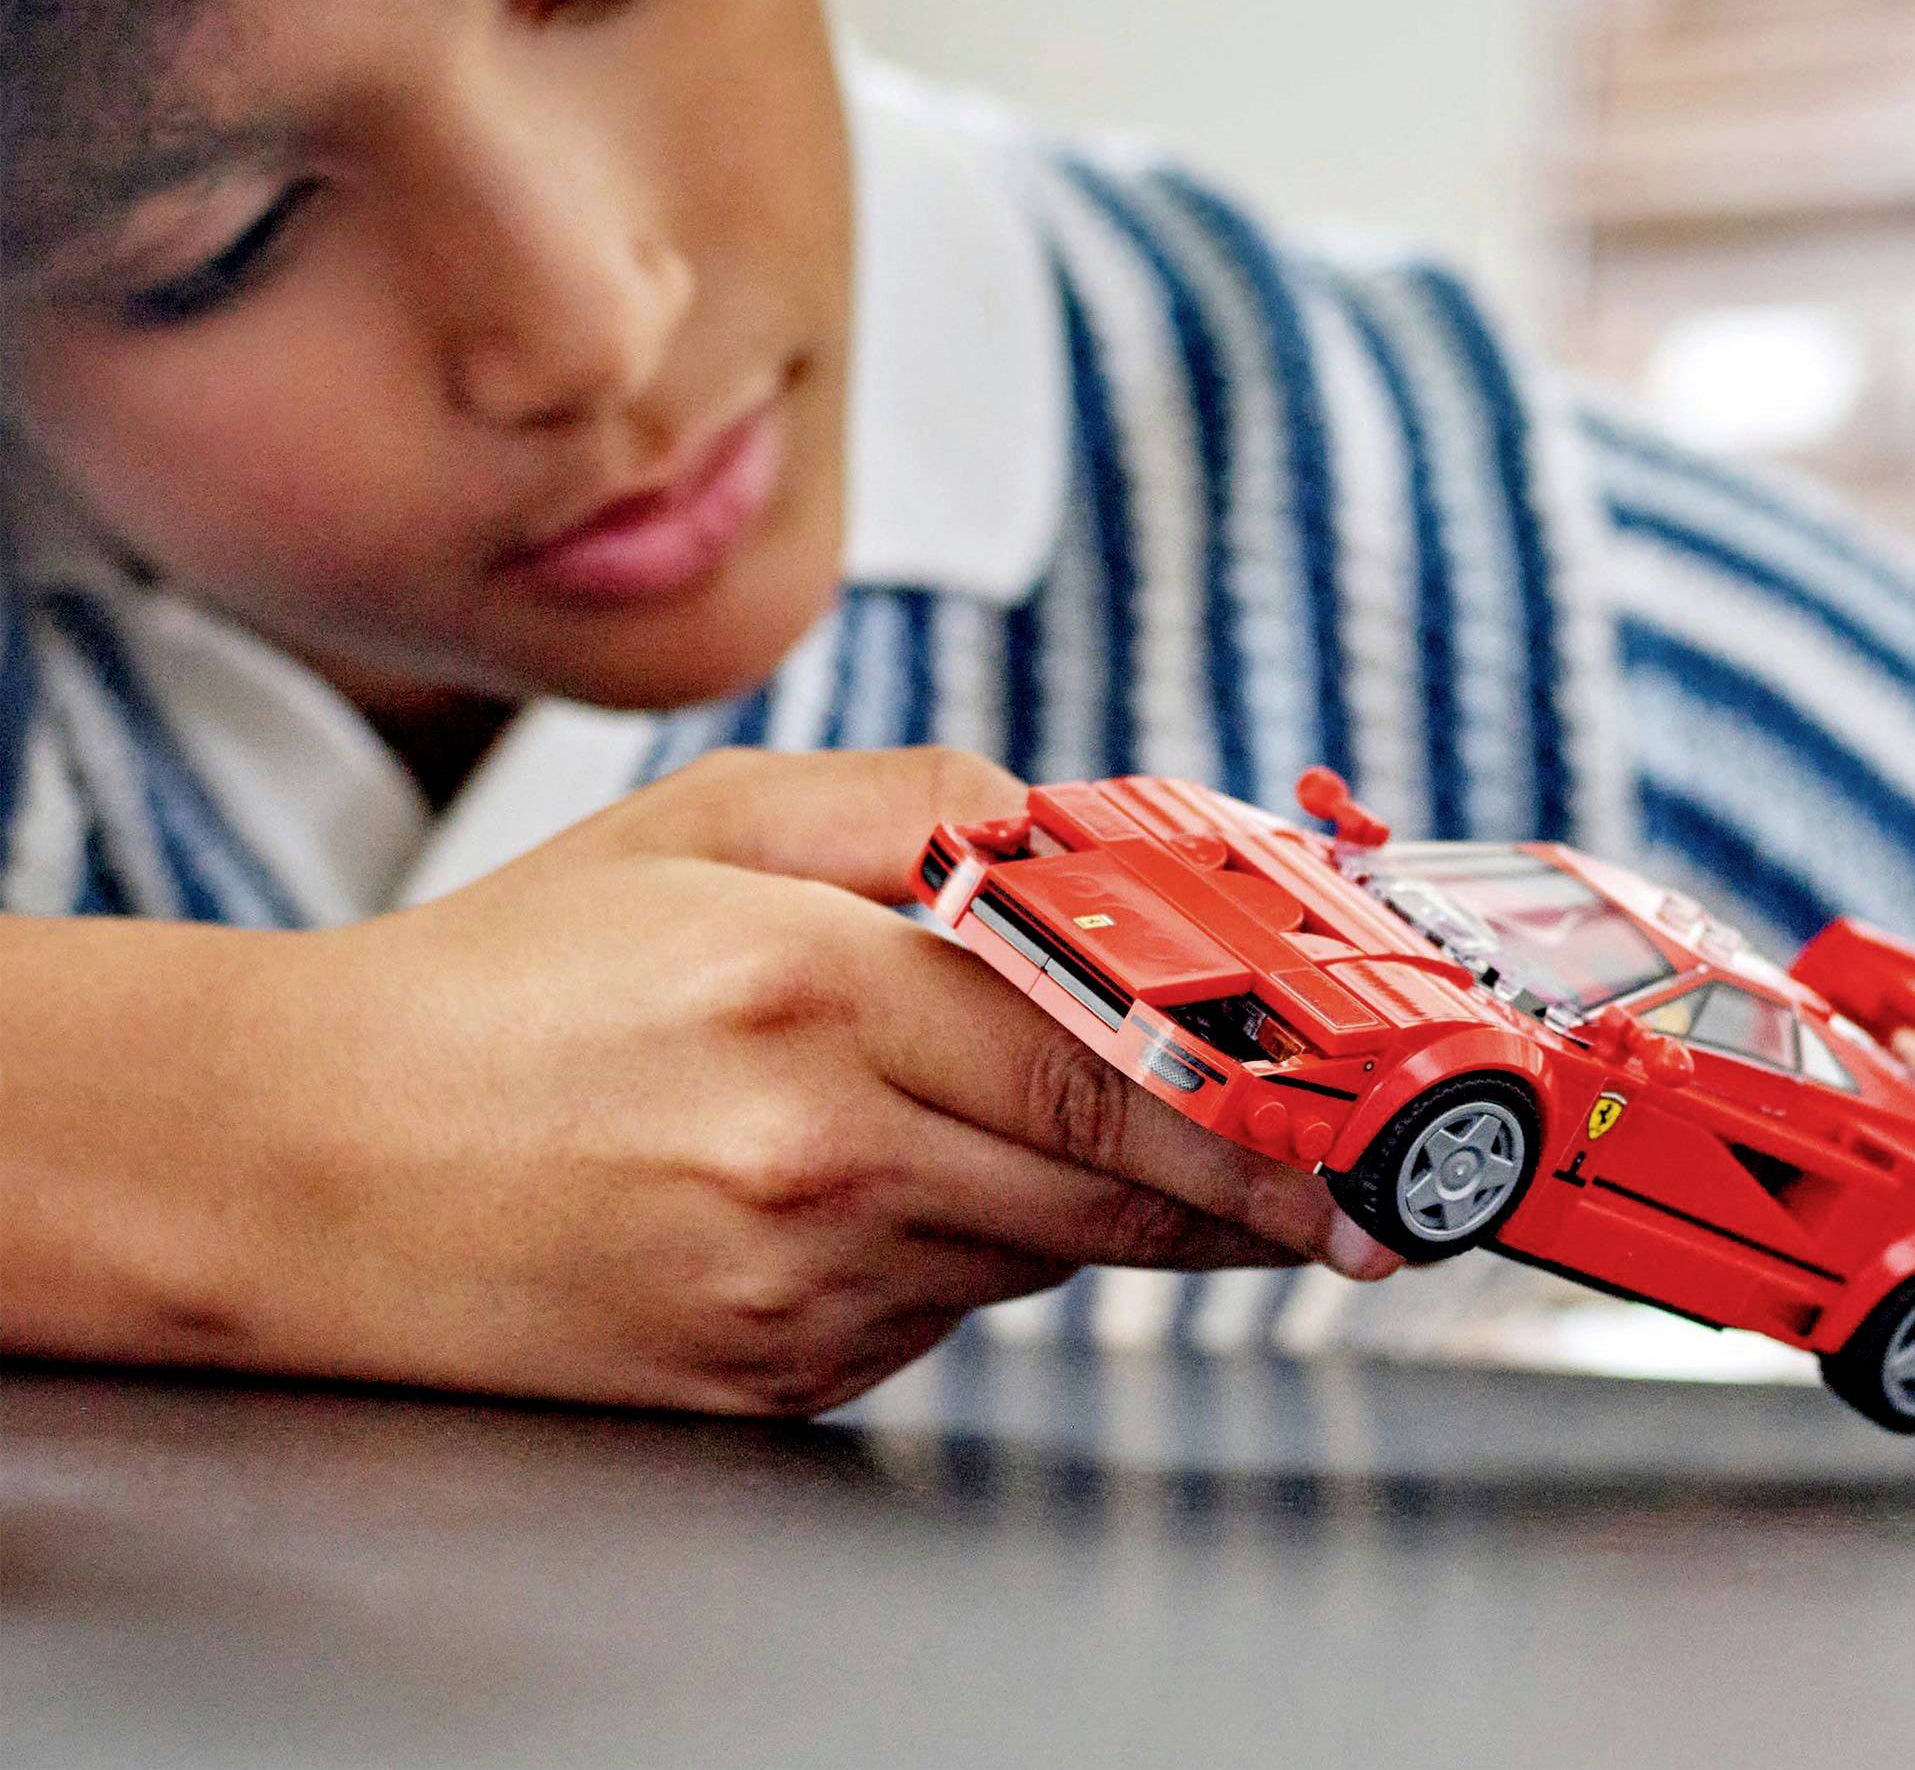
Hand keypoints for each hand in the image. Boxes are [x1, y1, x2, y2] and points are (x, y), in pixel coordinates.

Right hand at [186, 747, 1396, 1413]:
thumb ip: (914, 802)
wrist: (295, 1162)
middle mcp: (818, 1154)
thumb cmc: (500, 981)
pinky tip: (887, 1184)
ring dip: (1100, 1205)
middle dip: (1247, 1188)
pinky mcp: (768, 1378)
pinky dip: (968, 1249)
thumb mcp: (704, 822)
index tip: (1353, 1127)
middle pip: (1112, 1190)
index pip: (1105, 1062)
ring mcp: (793, 1289)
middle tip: (1346, 1187)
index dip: (1255, 1101)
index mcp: (814, 989)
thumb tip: (1075, 825)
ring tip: (1078, 1142)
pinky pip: (941, 1312)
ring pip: (1040, 1257)